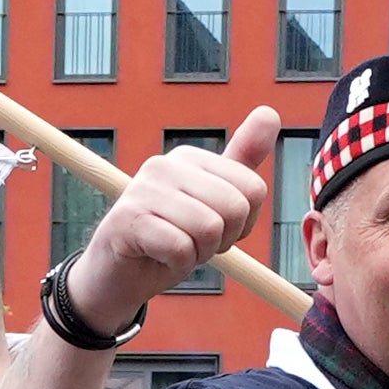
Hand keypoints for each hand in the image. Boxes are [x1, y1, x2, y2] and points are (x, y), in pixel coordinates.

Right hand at [70, 105, 277, 322]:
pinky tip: (158, 257)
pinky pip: (181, 248)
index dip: (243, 224)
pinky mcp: (128, 220)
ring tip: (173, 250)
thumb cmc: (168, 240)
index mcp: (189, 158)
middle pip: (235, 208)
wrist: (118, 276)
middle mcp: (165, 165)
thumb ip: (242, 162)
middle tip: (192, 243)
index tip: (213, 230)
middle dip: (223, 240)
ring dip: (198, 254)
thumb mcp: (213, 202)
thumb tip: (270, 112)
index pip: (253, 189)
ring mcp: (143, 190)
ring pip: (210, 229)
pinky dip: (177, 264)